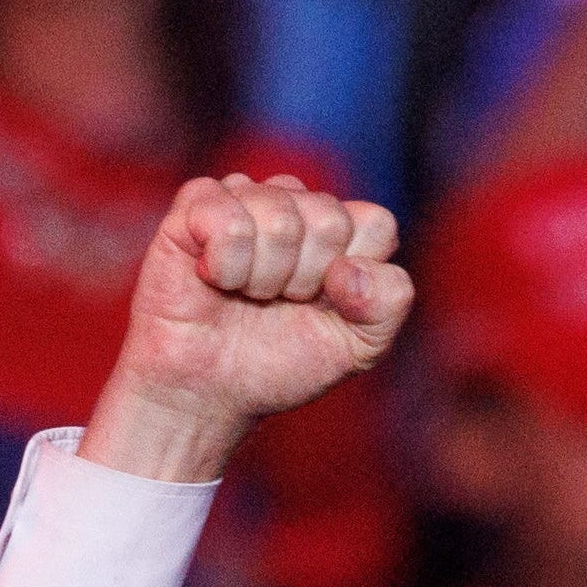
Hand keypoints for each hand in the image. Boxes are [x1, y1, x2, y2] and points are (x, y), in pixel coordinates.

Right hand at [82, 174, 411, 483]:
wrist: (212, 390)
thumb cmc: (281, 362)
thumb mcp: (357, 348)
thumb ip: (388, 305)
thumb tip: (351, 269)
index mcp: (343, 232)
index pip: (376, 224)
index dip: (352, 276)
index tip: (326, 305)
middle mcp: (297, 204)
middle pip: (330, 219)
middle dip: (306, 280)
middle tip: (279, 302)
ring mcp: (248, 196)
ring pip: (280, 219)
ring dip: (264, 278)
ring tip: (246, 294)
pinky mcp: (198, 202)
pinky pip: (227, 219)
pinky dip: (224, 267)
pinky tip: (213, 277)